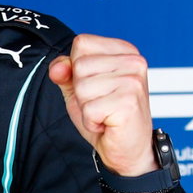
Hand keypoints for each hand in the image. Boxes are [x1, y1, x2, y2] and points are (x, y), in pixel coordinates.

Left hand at [47, 34, 156, 175]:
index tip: (96, 86)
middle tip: (101, 104)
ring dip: (87, 108)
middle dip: (81, 91)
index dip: (77, 69)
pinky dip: (92, 121)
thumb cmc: (106, 116)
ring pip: (82, 88)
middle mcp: (134, 61)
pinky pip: (89, 109)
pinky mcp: (129, 102)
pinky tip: (108, 124)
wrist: (128, 149)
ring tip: (105, 113)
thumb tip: (58, 68)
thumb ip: (65, 72)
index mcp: (124, 50)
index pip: (81, 43)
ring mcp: (133, 81)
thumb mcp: (79, 89)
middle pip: (80, 65)